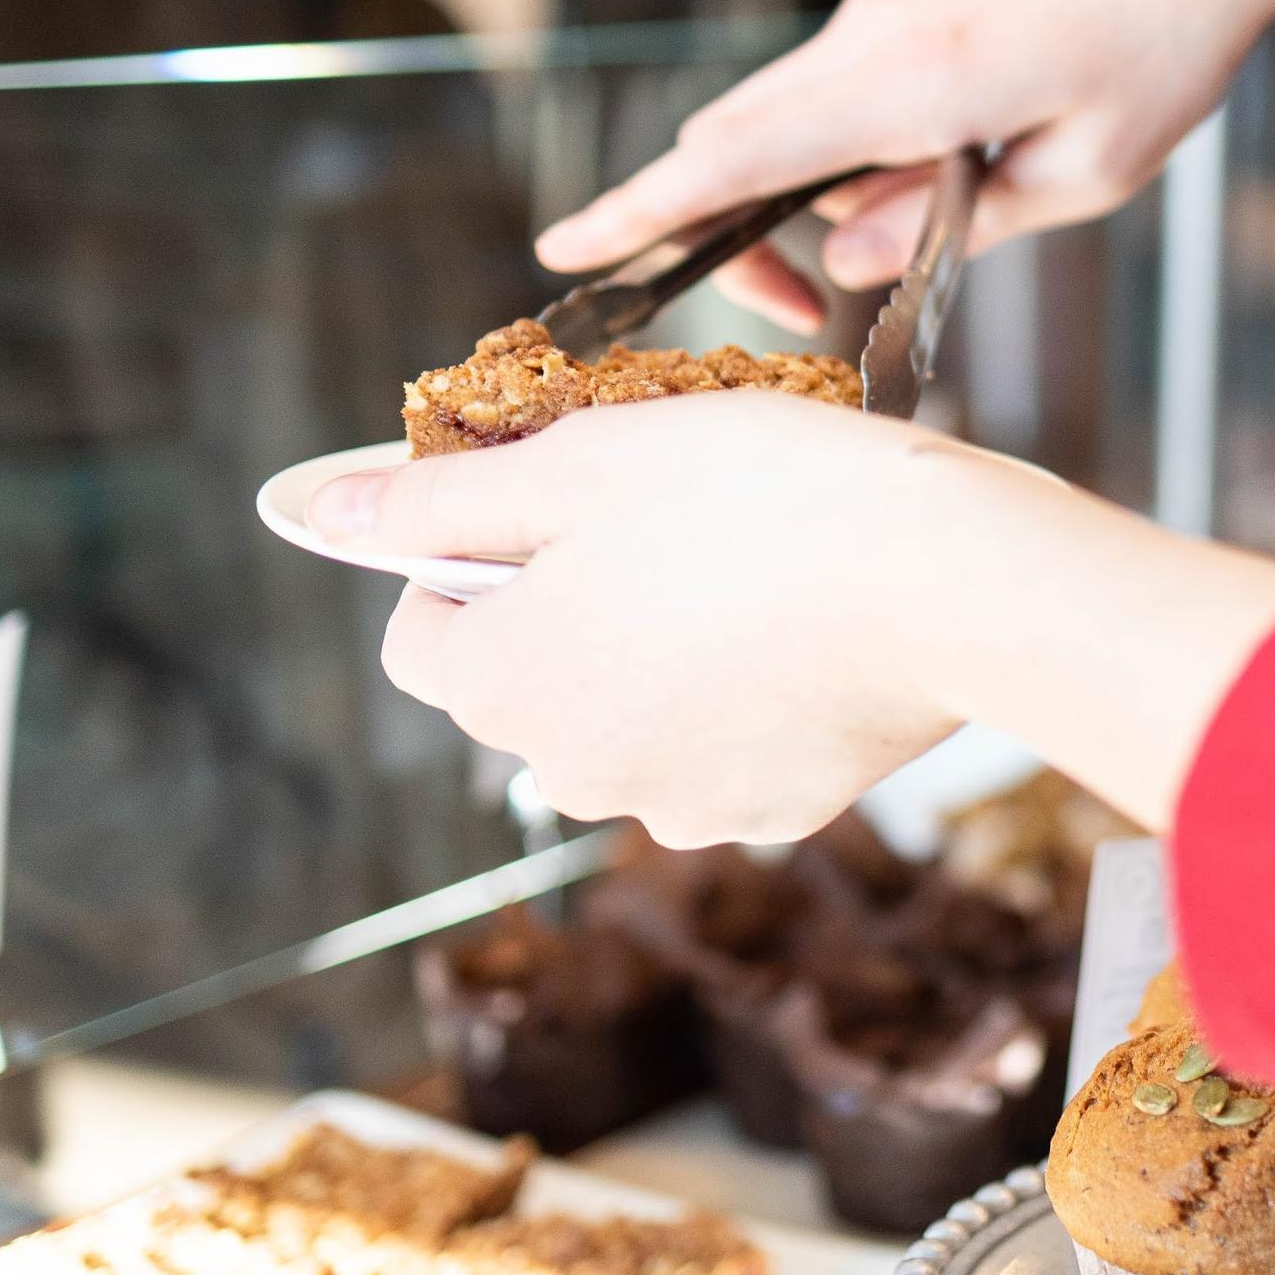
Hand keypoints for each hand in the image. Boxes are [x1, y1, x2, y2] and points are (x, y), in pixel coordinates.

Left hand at [316, 395, 1014, 844]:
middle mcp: (571, 773)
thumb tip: (328, 510)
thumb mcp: (579, 463)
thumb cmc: (759, 500)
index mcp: (501, 687)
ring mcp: (677, 807)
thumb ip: (441, 497)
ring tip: (741, 571)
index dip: (469, 559)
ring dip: (656, 652)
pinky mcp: (773, 811)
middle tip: (655, 524)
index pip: (420, 634)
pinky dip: (741, 693)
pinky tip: (797, 628)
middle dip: (567, 608)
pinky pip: (722, 745)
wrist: (945, 581)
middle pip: (528, 682)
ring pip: (629, 714)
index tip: (546, 508)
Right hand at [534, 0, 1274, 328]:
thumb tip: (843, 260)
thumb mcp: (1079, 175)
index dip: (645, 211)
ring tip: (897, 239)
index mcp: (916, 80)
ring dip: (801, 188)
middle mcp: (877, 27)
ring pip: (788, 108)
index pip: (739, 157)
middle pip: (738, 136)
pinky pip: (838, 79)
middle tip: (800, 317)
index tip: (567, 249)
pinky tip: (935, 166)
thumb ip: (951, 224)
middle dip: (733, 233)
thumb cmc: (1165, 51)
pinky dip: (844, 140)